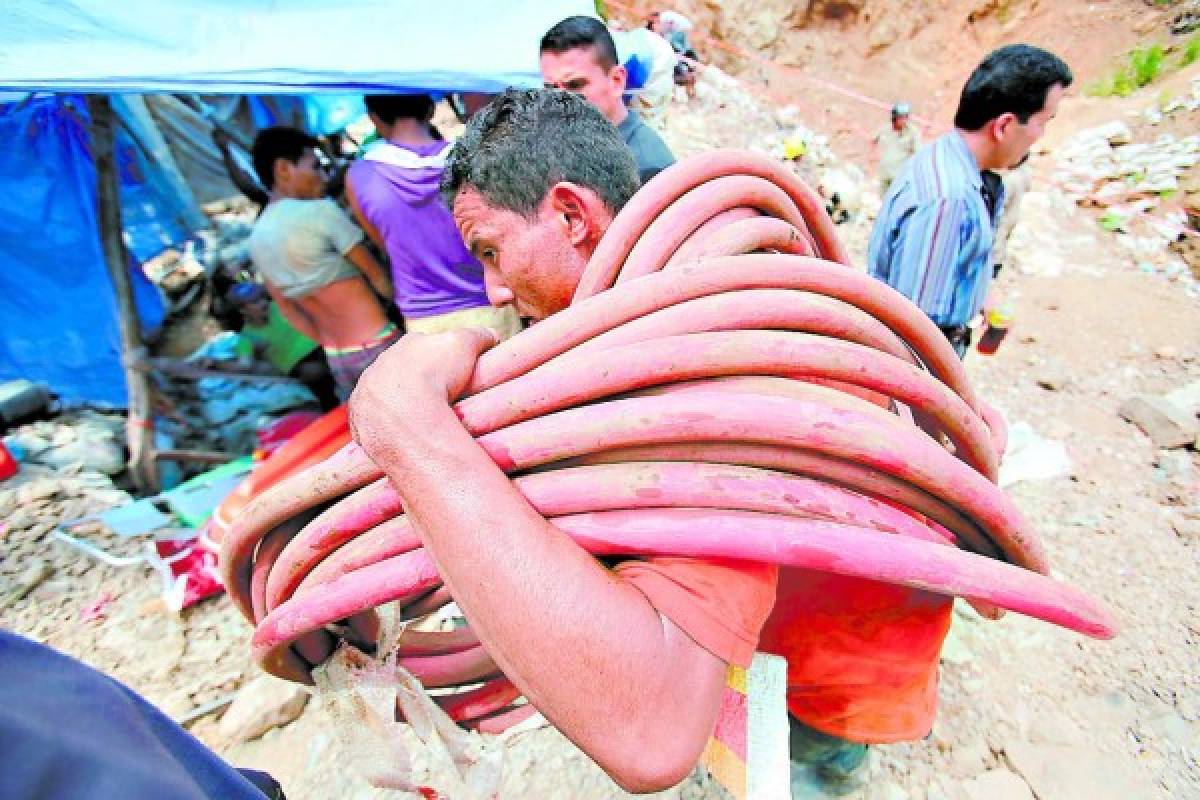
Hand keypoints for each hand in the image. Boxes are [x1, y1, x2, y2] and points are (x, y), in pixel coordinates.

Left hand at [348, 327, 497, 458]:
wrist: (405, 414)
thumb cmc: (437, 375)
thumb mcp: (466, 344)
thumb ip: (478, 336)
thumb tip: (491, 336)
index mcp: (407, 344)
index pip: (426, 347)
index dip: (443, 358)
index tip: (455, 373)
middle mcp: (380, 364)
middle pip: (402, 370)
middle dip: (417, 381)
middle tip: (439, 399)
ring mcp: (366, 391)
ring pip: (384, 395)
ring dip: (398, 404)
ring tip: (421, 421)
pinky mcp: (359, 418)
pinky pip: (372, 421)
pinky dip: (386, 426)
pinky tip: (403, 435)